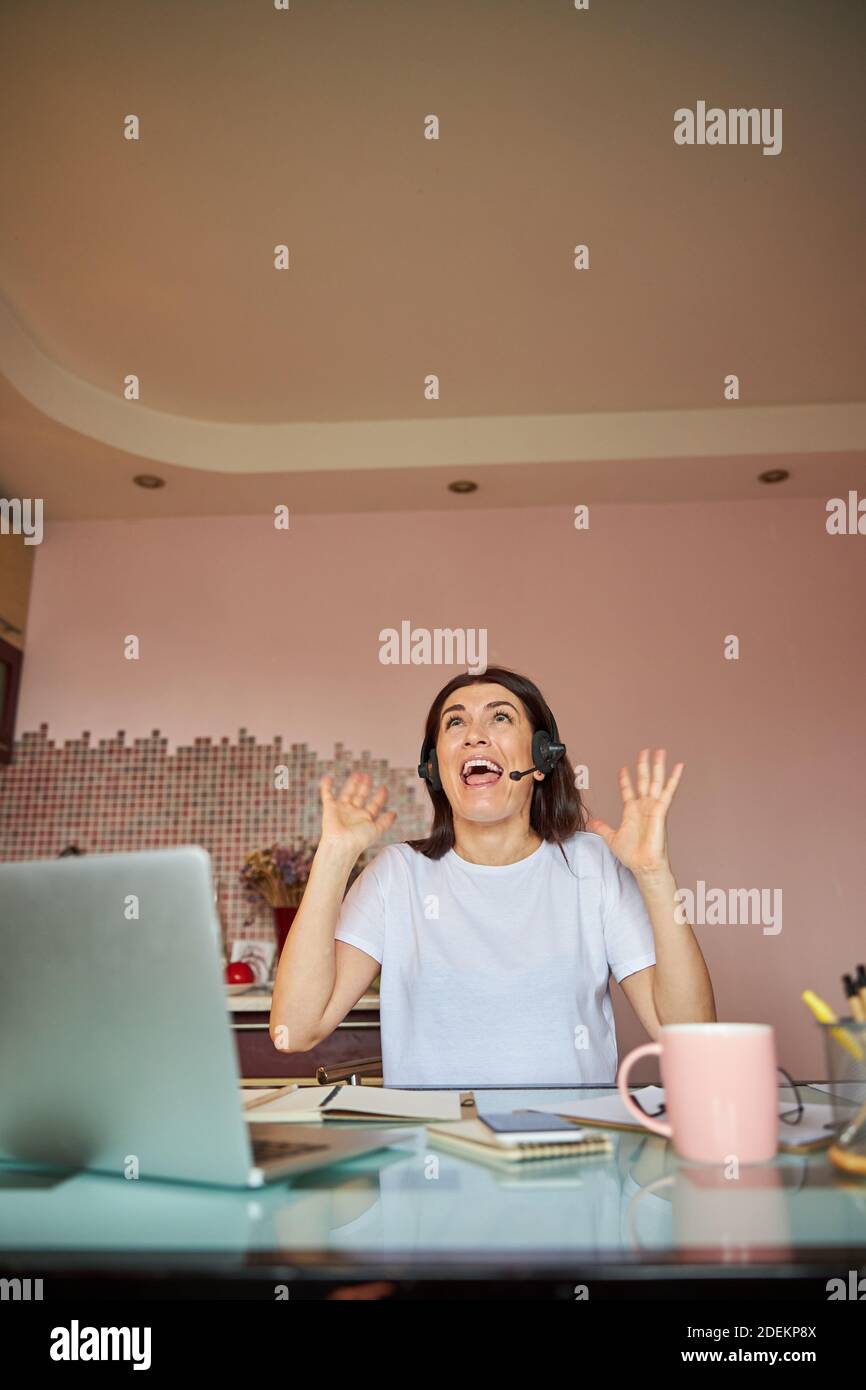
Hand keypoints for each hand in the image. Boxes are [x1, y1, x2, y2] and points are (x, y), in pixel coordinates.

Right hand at [319, 772, 396, 859]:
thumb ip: (386, 821)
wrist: (341, 844)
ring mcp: (342, 809)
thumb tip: (395, 813)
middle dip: (365, 787)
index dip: (380, 797)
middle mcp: (354, 813)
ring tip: (357, 774)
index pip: (374, 805)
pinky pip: (327, 794)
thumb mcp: (377, 829)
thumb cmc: (359, 839)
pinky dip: (326, 786)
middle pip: (361, 796)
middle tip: (368, 776)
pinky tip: (327, 777)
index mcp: (365, 818)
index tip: (384, 788)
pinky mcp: (330, 807)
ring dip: (352, 783)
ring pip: (347, 793)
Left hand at [587, 748, 682, 880]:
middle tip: (644, 751)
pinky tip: (678, 767)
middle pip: (643, 781)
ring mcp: (653, 807)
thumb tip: (592, 823)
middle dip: (643, 766)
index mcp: (632, 811)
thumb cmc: (632, 854)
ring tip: (659, 751)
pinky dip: (674, 779)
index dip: (625, 779)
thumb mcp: (611, 838)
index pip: (628, 790)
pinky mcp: (661, 811)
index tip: (623, 768)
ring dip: (657, 766)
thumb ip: (602, 828)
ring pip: (655, 782)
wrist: (643, 864)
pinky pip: (668, 792)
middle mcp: (644, 807)